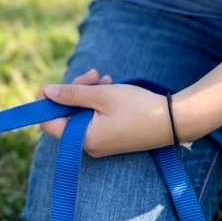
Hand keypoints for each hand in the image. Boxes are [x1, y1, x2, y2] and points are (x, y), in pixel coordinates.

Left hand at [39, 74, 173, 156]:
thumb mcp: (102, 95)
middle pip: (66, 114)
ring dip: (87, 92)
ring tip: (103, 78)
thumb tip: (47, 92)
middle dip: (74, 91)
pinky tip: (108, 85)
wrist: (175, 121)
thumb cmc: (139, 108)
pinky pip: (94, 117)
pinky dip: (97, 101)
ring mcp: (101, 143)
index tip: (55, 85)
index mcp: (83, 138)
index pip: (48, 123)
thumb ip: (72, 93)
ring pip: (80, 113)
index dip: (46, 103)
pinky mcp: (111, 137)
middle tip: (91, 75)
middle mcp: (89, 145)